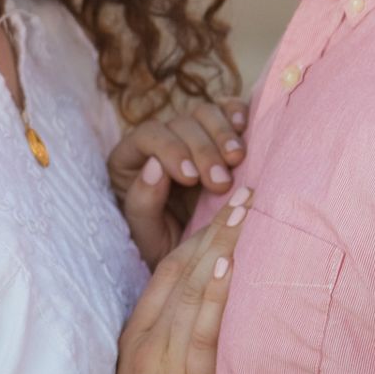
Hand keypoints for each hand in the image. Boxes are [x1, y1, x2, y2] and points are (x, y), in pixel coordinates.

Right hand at [85, 192, 249, 373]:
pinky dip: (214, 293)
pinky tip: (229, 263)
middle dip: (216, 225)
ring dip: (222, 243)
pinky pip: (198, 328)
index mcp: (140, 332)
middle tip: (248, 189)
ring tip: (248, 208)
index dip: (199, 232)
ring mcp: (162, 356)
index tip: (227, 204)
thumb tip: (211, 312)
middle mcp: (148, 336)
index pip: (169, 267)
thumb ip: (175, 343)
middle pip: (182, 266)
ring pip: (192, 286)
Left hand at [108, 97, 247, 266]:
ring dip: (223, 133)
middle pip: (180, 123)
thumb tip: (154, 166)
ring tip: (237, 159)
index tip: (192, 178)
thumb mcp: (148, 238)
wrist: (203, 263)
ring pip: (205, 112)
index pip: (148, 136)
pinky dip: (237, 112)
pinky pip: (229, 109)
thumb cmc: (169, 250)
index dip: (170, 150)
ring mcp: (192, 135)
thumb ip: (142, 204)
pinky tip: (244, 128)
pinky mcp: (221, 134)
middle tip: (222, 183)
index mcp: (130, 162)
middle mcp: (160, 142)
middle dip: (203, 150)